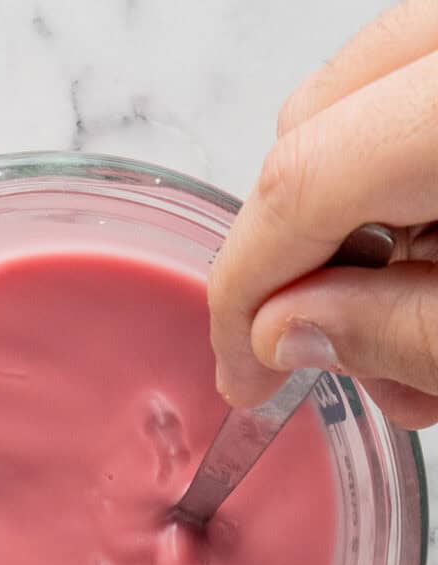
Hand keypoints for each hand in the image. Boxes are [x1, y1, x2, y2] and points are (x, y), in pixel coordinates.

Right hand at [209, 0, 437, 428]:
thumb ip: (400, 333)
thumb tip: (287, 334)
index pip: (306, 184)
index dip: (247, 294)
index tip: (241, 375)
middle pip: (312, 129)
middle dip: (298, 258)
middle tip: (332, 350)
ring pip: (354, 106)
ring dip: (352, 229)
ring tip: (410, 325)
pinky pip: (408, 94)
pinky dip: (400, 184)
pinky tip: (436, 260)